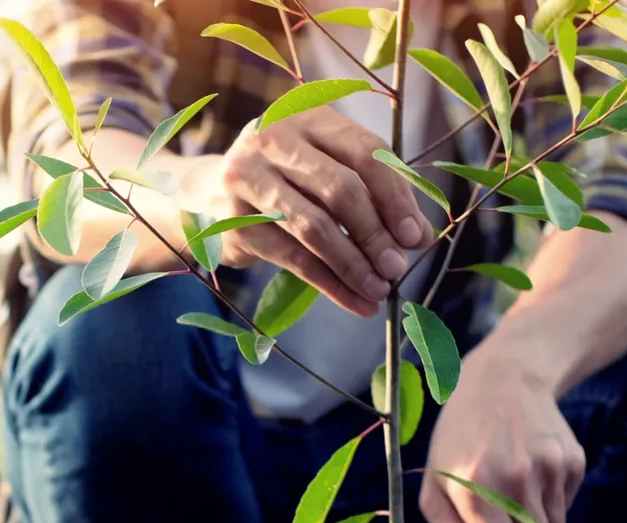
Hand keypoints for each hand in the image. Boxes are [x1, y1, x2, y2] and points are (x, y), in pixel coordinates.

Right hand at [186, 108, 432, 315]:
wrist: (207, 193)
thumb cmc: (285, 181)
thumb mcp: (328, 172)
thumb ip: (375, 196)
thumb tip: (419, 237)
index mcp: (308, 117)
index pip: (364, 152)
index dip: (395, 196)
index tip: (415, 236)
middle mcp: (273, 139)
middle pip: (339, 188)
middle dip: (375, 234)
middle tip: (398, 268)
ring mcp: (247, 177)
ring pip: (314, 226)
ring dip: (353, 264)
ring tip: (379, 291)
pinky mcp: (233, 219)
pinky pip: (292, 257)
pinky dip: (329, 283)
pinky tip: (355, 301)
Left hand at [418, 357, 585, 522]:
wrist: (504, 379)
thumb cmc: (459, 441)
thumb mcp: (437, 490)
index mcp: (475, 490)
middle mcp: (516, 481)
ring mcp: (549, 470)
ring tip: (512, 501)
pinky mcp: (572, 463)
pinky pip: (565, 512)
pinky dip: (549, 510)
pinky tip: (529, 478)